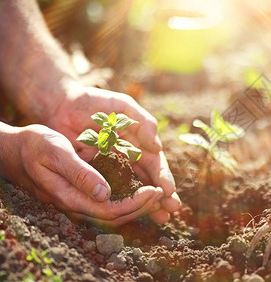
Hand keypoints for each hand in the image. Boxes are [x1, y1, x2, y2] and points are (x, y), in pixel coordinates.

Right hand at [0, 124, 165, 225]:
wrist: (14, 150)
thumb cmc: (34, 145)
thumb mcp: (56, 152)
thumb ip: (78, 173)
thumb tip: (104, 193)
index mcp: (71, 197)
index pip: (112, 210)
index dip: (137, 203)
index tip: (156, 190)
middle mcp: (76, 205)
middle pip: (116, 216)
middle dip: (143, 207)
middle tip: (164, 195)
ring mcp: (77, 202)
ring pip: (113, 213)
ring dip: (137, 206)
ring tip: (157, 194)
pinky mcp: (79, 195)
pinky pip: (107, 204)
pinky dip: (126, 199)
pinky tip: (138, 190)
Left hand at [44, 86, 180, 223]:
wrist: (60, 106)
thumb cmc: (94, 103)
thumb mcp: (121, 106)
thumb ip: (142, 121)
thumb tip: (157, 146)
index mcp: (139, 143)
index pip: (155, 163)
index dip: (163, 177)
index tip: (169, 191)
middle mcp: (129, 159)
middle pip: (149, 180)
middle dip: (162, 196)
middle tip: (172, 210)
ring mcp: (112, 169)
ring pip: (133, 190)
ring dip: (148, 204)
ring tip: (160, 218)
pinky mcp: (95, 176)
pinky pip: (110, 192)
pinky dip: (121, 204)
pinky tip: (130, 215)